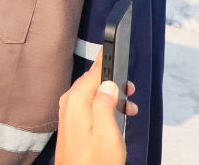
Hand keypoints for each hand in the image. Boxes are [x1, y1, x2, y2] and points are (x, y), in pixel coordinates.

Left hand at [55, 48, 137, 164]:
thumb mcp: (108, 132)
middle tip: (130, 89)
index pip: (93, 72)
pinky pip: (88, 106)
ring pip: (92, 94)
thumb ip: (106, 104)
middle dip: (112, 81)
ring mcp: (68, 113)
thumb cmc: (94, 162)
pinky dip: (103, 106)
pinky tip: (116, 116)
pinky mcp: (71, 123)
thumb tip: (108, 84)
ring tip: (128, 108)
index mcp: (77, 100)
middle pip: (92, 81)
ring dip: (111, 96)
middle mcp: (69, 103)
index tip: (112, 45)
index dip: (106, 59)